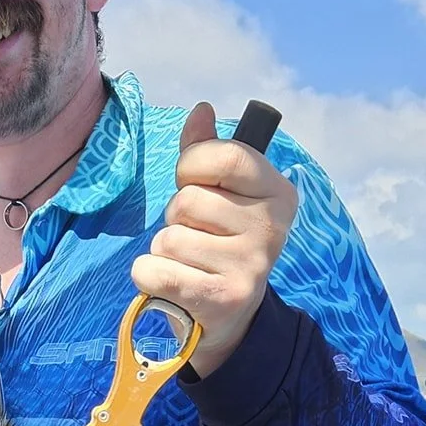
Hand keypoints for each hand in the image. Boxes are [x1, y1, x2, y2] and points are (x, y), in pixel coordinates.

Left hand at [131, 102, 298, 375]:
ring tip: (190, 264)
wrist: (230, 315)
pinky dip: (148, 277)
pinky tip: (171, 284)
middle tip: (197, 237)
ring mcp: (249, 266)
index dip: (192, 165)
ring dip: (165, 251)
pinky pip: (154, 271)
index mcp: (276, 191)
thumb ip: (208, 150)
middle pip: (187, 201)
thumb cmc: (219, 241)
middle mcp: (270, 228)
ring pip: (168, 238)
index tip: (193, 183)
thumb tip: (202, 111)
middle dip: (177, 218)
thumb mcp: (221, 193)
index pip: (223, 156)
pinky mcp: (222, 300)